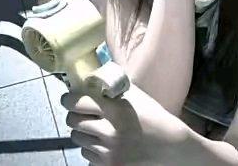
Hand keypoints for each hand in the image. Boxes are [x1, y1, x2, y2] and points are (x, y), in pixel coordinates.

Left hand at [61, 82, 187, 164]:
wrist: (169, 146)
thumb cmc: (154, 116)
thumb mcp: (137, 96)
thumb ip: (115, 88)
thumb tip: (93, 80)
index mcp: (116, 109)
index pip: (79, 102)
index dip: (69, 99)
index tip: (68, 98)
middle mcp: (108, 131)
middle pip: (73, 121)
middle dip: (74, 114)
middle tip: (80, 112)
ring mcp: (107, 151)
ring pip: (77, 139)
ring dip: (82, 131)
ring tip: (94, 127)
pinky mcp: (107, 165)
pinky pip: (87, 154)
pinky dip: (91, 148)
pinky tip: (103, 143)